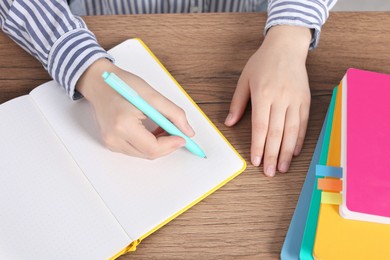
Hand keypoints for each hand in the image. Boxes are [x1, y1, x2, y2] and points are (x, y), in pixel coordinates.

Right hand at [76, 59, 194, 158]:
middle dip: (167, 145)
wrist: (99, 82)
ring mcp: (111, 142)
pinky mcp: (111, 143)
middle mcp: (114, 137)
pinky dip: (149, 144)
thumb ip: (174, 114)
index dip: (172, 144)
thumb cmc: (122, 84)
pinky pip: (136, 150)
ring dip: (159, 145)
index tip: (184, 138)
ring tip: (164, 127)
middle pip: (150, 154)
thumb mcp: (153, 95)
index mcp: (123, 124)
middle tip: (178, 132)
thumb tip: (188, 132)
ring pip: (144, 154)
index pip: (153, 147)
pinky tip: (153, 131)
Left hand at [225, 25, 311, 175]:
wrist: (286, 46)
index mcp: (262, 94)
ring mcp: (295, 99)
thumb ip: (237, 103)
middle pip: (276, 132)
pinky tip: (295, 152)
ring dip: (287, 152)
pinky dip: (300, 139)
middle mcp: (280, 98)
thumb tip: (229, 123)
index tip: (256, 161)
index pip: (260, 126)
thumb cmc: (262, 63)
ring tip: (282, 168)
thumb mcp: (244, 80)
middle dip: (272, 155)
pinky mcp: (305, 100)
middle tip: (270, 173)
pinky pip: (304, 123)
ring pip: (292, 131)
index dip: (258, 146)